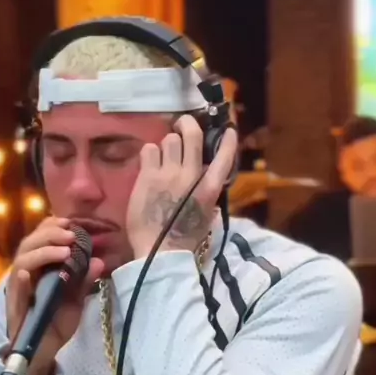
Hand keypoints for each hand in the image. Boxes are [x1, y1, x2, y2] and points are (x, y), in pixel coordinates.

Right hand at [5, 216, 103, 374]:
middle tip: (71, 235)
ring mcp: (19, 289)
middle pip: (30, 244)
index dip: (51, 227)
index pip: (40, 238)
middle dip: (50, 235)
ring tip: (64, 251)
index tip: (70, 223)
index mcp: (40, 268)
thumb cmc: (56, 323)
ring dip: (42, 252)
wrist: (44, 352)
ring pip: (22, 261)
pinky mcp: (15, 306)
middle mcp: (27, 274)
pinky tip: (28, 274)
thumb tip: (98, 262)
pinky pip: (14, 289)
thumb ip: (84, 281)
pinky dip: (21, 279)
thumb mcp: (76, 300)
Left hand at [126, 115, 236, 259]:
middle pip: (191, 134)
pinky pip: (149, 150)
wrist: (159, 250)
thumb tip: (208, 179)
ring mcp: (167, 173)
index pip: (224, 158)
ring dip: (167, 145)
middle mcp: (190, 175)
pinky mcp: (147, 176)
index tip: (228, 130)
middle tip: (181, 125)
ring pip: (168, 139)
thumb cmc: (184, 239)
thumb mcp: (206, 216)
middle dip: (186, 124)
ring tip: (164, 155)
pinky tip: (150, 165)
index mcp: (209, 188)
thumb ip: (208, 194)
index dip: (228, 141)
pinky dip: (150, 154)